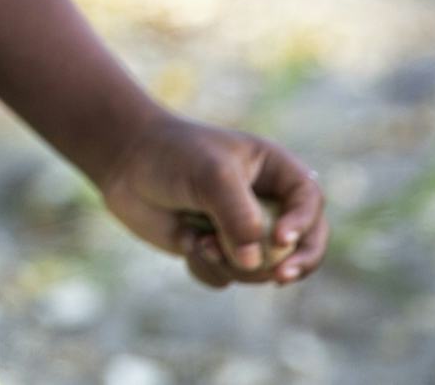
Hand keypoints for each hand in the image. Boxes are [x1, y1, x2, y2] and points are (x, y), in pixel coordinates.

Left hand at [93, 111, 327, 288]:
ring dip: (233, 264)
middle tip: (279, 278)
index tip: (279, 238)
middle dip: (291, 264)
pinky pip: (227, 277)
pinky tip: (187, 242)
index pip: (310, 202)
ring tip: (202, 242)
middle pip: (302, 244)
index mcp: (274, 171)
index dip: (304, 225)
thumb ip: (237, 216)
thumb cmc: (171, 155)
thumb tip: (255, 263)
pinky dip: (208, 267)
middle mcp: (265, 203)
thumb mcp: (210, 175)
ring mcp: (241, 230)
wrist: (124, 162)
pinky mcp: (217, 250)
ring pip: (261, 268)